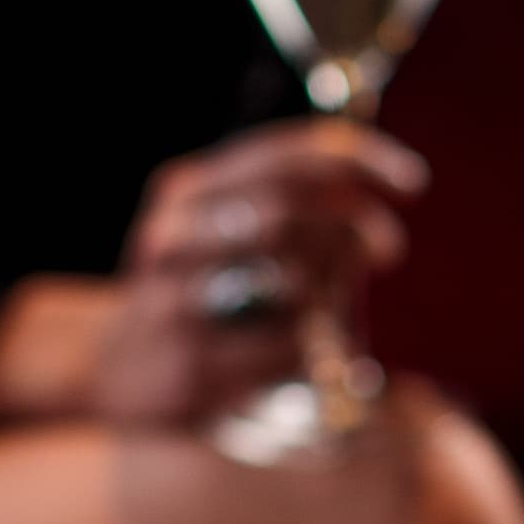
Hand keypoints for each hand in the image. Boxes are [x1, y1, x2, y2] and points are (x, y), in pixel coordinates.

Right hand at [87, 122, 426, 428]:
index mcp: (188, 191)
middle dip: (353, 229)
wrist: (110, 364)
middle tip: (388, 249)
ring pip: (291, 283)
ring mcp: (176, 303)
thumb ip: (282, 198)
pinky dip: (318, 345)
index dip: (360, 159)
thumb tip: (369, 181)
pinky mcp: (191, 365)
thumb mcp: (219, 225)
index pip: (284, 157)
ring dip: (336, 290)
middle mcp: (174, 237)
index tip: (413, 182)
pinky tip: (315, 348)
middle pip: (288, 214)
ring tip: (338, 299)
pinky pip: (286, 349)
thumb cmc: (188, 289)